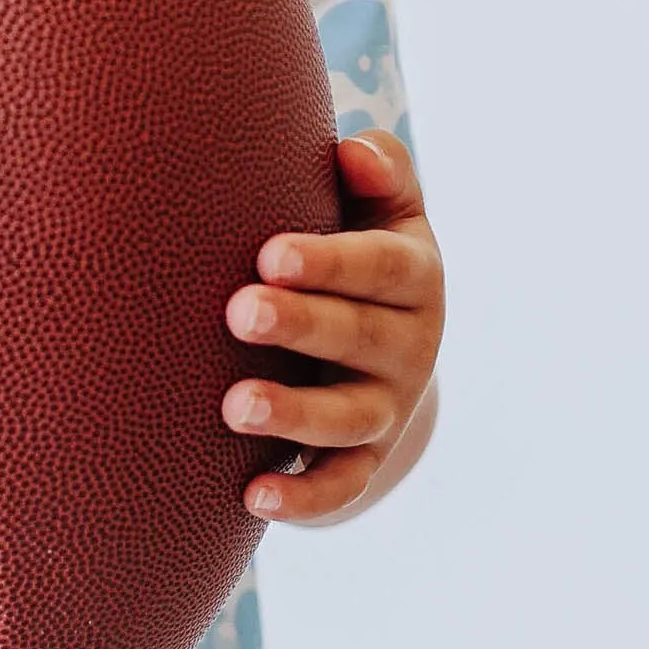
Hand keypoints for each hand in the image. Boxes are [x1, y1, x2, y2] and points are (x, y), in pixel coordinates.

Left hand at [223, 128, 442, 523]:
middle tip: (240, 310)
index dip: (331, 262)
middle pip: (359, 336)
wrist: (378, 351)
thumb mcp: (381, 212)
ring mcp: (387, 408)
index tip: (270, 254)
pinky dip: (304, 498)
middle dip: (301, 324)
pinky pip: (340, 486)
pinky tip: (254, 496)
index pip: (382, 267)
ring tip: (236, 406)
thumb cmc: (354, 257)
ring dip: (294, 413)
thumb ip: (377, 173)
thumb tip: (352, 151)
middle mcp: (409, 345)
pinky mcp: (362, 461)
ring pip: (349, 418)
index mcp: (413, 275)